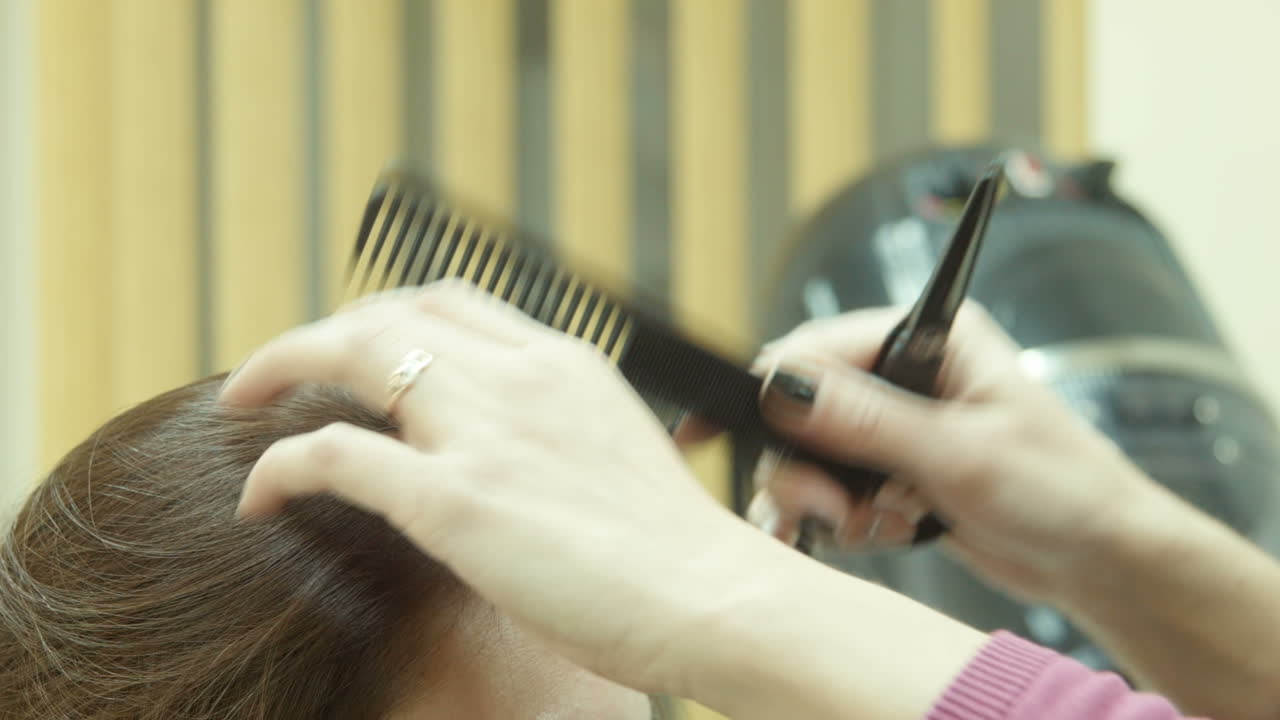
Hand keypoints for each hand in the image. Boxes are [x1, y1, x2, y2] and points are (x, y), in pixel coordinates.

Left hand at [219, 282, 785, 698]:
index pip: (455, 300)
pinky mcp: (457, 501)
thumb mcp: (619, 456)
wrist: (719, 599)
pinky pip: (331, 458)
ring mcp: (487, 432)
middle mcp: (522, 377)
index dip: (387, 312)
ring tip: (244, 402)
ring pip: (350, 353)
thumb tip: (512, 455)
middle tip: (281, 370)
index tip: (357, 344)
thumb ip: (560, 434)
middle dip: (320, 331)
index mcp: (567, 364)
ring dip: (280, 368)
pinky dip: (279, 467)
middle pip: (391, 311)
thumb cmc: (682, 551)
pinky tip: (258, 497)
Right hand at [735, 303, 1160, 602]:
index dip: (772, 388)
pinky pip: (835, 489)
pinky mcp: (894, 472)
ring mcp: (898, 426)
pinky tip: (875, 534)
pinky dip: (842, 520)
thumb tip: (785, 386)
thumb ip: (867, 422)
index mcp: (931, 338)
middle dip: (805, 465)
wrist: (1100, 559)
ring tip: (863, 527)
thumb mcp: (960, 454)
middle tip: (826, 509)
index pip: (821, 348)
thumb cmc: (1063, 489)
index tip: (721, 428)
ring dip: (825, 499)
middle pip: (805, 406)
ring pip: (814, 454)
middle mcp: (907, 374)